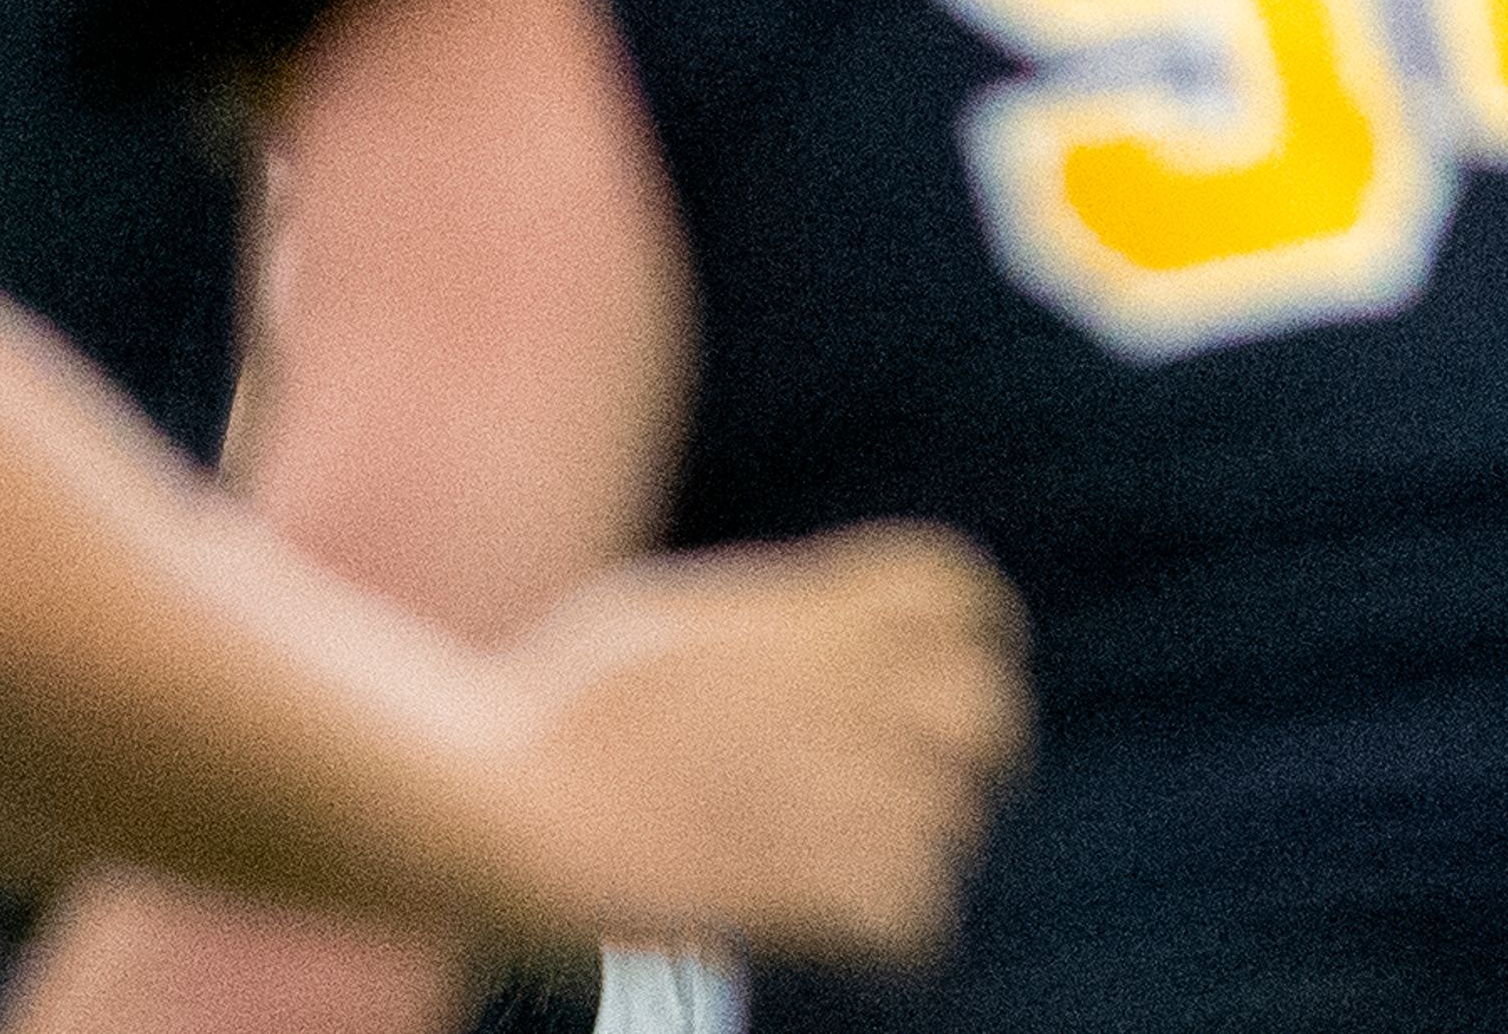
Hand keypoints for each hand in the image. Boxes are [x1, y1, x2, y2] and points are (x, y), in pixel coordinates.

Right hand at [499, 525, 1027, 965]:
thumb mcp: (672, 618)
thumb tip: (829, 630)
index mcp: (797, 616)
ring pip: (952, 821)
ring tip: (829, 838)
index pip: (951, 587)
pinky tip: (826, 906)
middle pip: (988, 706)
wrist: (519, 815)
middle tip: (921, 763)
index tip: (940, 656)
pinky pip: (918, 913)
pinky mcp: (824, 893)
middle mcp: (835, 696)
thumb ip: (770, 621)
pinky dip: (884, 919)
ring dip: (909, 834)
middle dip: (972, 738)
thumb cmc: (563, 709)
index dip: (968, 622)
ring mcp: (836, 796)